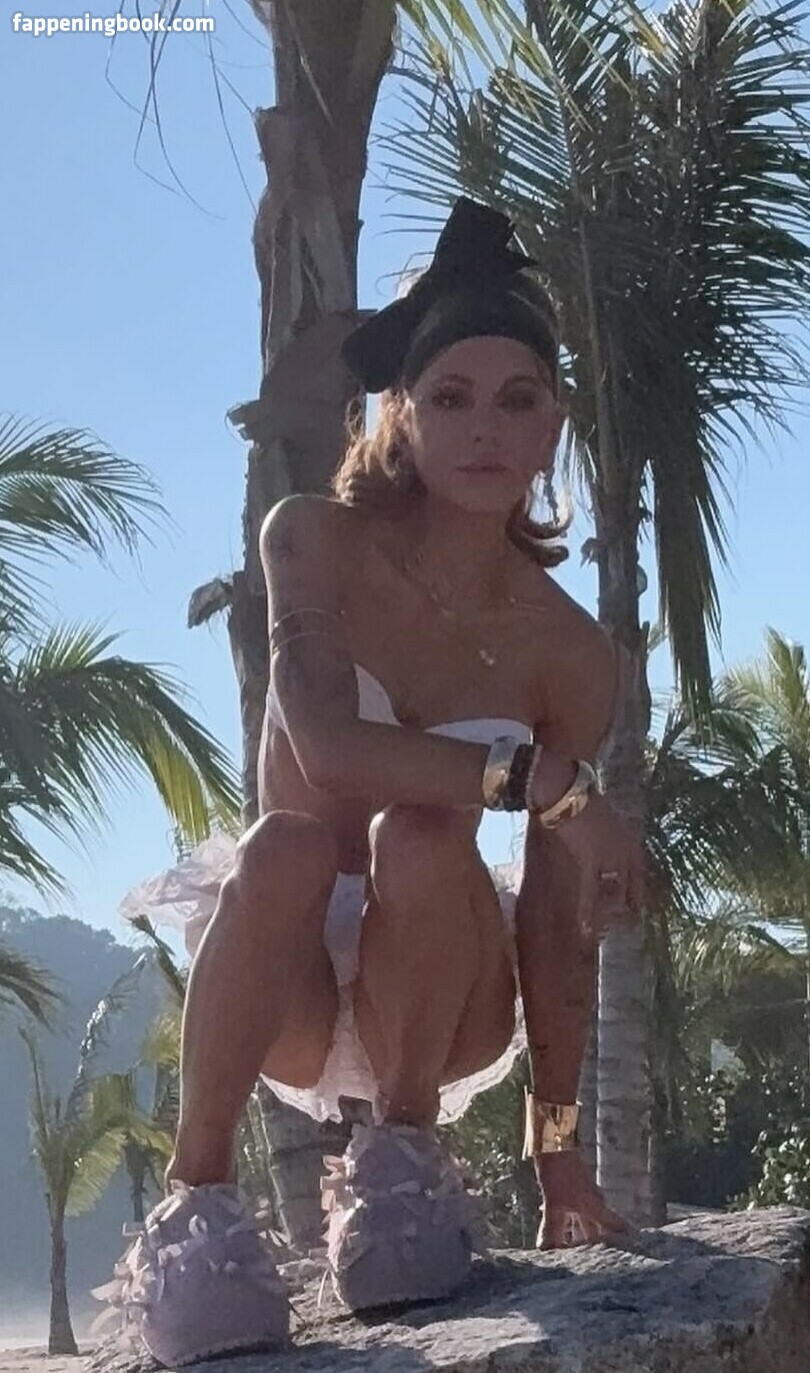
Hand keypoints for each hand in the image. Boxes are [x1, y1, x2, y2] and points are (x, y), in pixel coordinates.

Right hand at [528, 756, 643, 940]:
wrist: (566, 790)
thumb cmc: (577, 798)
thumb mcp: (599, 816)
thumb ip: (602, 832)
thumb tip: (595, 841)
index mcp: (628, 835)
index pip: (639, 870)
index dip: (638, 889)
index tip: (637, 905)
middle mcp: (626, 847)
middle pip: (631, 884)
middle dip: (629, 905)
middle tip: (627, 923)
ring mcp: (612, 854)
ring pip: (615, 891)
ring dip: (609, 913)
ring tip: (604, 933)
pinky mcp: (593, 860)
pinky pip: (591, 892)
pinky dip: (588, 912)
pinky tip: (586, 929)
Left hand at [535, 1150, 632, 1249]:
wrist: (554, 1141)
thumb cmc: (559, 1172)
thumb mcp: (554, 1205)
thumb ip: (551, 1229)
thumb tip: (545, 1251)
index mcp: (595, 1207)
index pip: (616, 1227)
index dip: (624, 1239)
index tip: (635, 1249)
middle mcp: (593, 1201)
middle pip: (597, 1228)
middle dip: (593, 1245)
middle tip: (591, 1261)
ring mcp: (583, 1193)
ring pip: (584, 1219)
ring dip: (577, 1233)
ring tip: (569, 1247)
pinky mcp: (572, 1186)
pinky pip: (572, 1209)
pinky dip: (566, 1220)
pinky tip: (556, 1224)